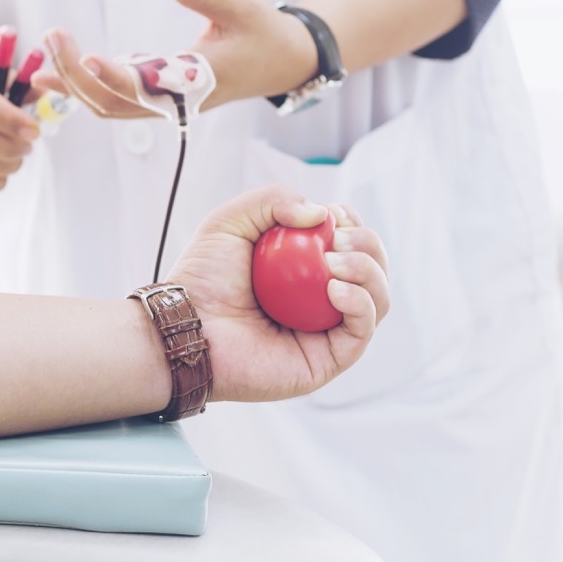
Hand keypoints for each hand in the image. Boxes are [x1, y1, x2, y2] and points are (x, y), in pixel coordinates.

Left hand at [30, 0, 319, 113]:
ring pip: (107, 105)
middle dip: (77, 77)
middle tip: (53, 38)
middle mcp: (172, 101)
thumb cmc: (262, 34)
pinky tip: (54, 69)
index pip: (147, 88)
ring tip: (43, 58)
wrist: (279, 62)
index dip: (116, 76)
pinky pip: (111, 97)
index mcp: (196, 83)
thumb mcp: (242, 7)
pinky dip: (82, 85)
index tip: (90, 56)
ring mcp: (161, 102)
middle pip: (113, 103)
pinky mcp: (154, 93)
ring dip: (73, 84)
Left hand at [169, 185, 389, 402]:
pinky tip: (335, 288)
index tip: (336, 214)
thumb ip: (273, 200)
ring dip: (369, 272)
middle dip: (369, 245)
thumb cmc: (201, 279)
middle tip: (338, 239)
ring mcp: (325, 333)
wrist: (184, 326)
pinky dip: (360, 304)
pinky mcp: (325, 362)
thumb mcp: (231, 221)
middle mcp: (319, 302)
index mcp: (304, 273)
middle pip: (374, 272)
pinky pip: (362, 333)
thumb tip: (322, 214)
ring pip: (378, 301)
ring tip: (335, 260)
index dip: (354, 226)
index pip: (352, 246)